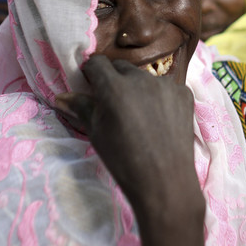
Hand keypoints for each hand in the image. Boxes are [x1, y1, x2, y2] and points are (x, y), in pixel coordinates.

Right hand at [55, 55, 198, 213]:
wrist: (164, 182)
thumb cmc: (123, 160)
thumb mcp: (96, 133)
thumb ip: (81, 108)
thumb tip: (60, 97)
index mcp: (114, 87)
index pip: (97, 63)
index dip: (91, 73)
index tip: (91, 85)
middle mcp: (141, 79)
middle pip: (121, 67)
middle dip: (114, 79)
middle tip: (113, 103)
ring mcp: (166, 85)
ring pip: (144, 77)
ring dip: (137, 88)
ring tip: (138, 115)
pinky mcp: (184, 94)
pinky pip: (166, 88)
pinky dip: (159, 98)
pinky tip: (159, 119)